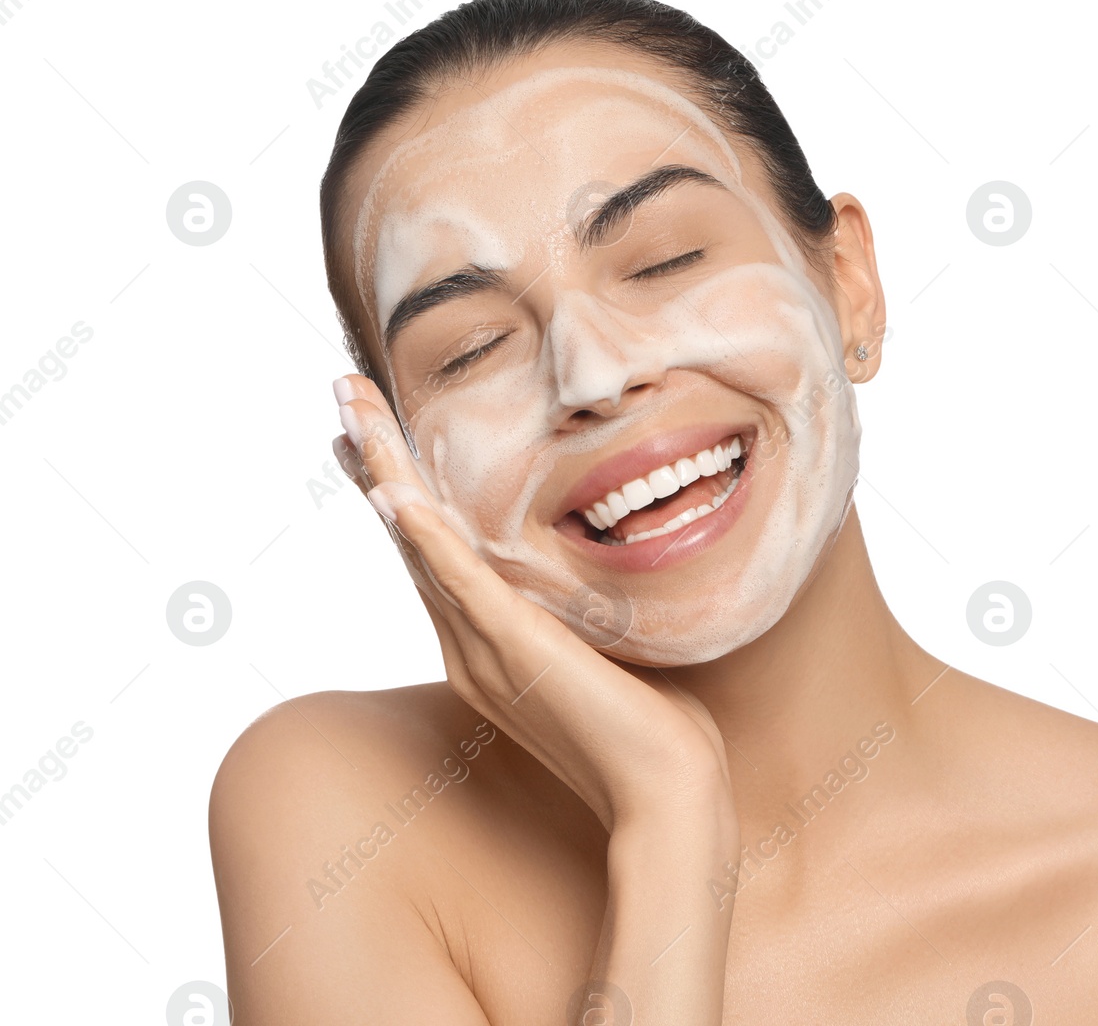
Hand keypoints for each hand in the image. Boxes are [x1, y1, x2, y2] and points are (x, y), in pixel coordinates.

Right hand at [332, 373, 737, 839]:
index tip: (375, 438)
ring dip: (383, 474)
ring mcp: (484, 648)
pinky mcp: (513, 649)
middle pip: (409, 539)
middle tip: (342, 397)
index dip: (400, 492)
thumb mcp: (604, 651)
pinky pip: (458, 582)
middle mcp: (469, 646)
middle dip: (376, 462)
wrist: (666, 790)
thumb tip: (599, 571)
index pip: (433, 553)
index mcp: (486, 646)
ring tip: (350, 412)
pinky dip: (424, 536)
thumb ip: (581, 614)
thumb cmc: (651, 727)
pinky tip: (391, 492)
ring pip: (419, 546)